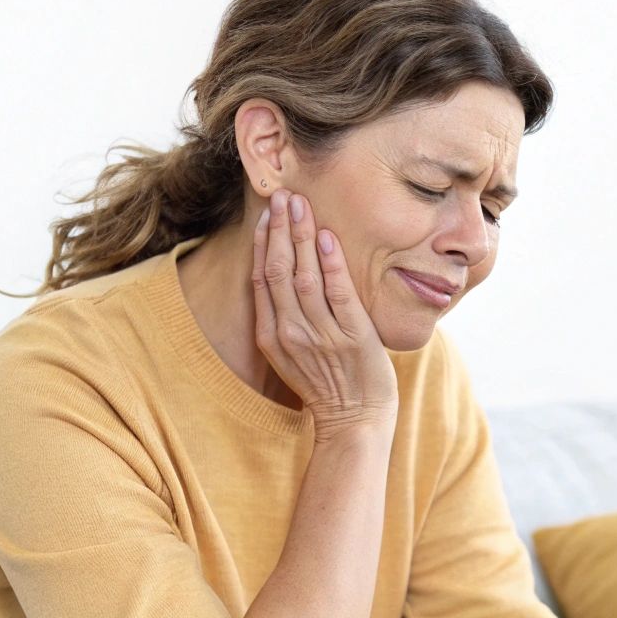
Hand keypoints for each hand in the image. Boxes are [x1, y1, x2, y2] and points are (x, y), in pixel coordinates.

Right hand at [252, 189, 398, 440]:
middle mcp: (291, 333)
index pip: (261, 280)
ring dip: (300, 236)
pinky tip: (326, 236)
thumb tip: (284, 279)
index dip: (262, 244)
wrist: (355, 421)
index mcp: (272, 337)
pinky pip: (338, 292)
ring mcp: (321, 335)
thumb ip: (285, 320)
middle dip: (278, 229)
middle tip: (282, 196)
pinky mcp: (352, 336)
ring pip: (304, 275)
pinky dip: (331, 262)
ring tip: (300, 205)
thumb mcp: (293, 355)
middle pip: (278, 270)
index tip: (266, 216)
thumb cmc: (329, 385)